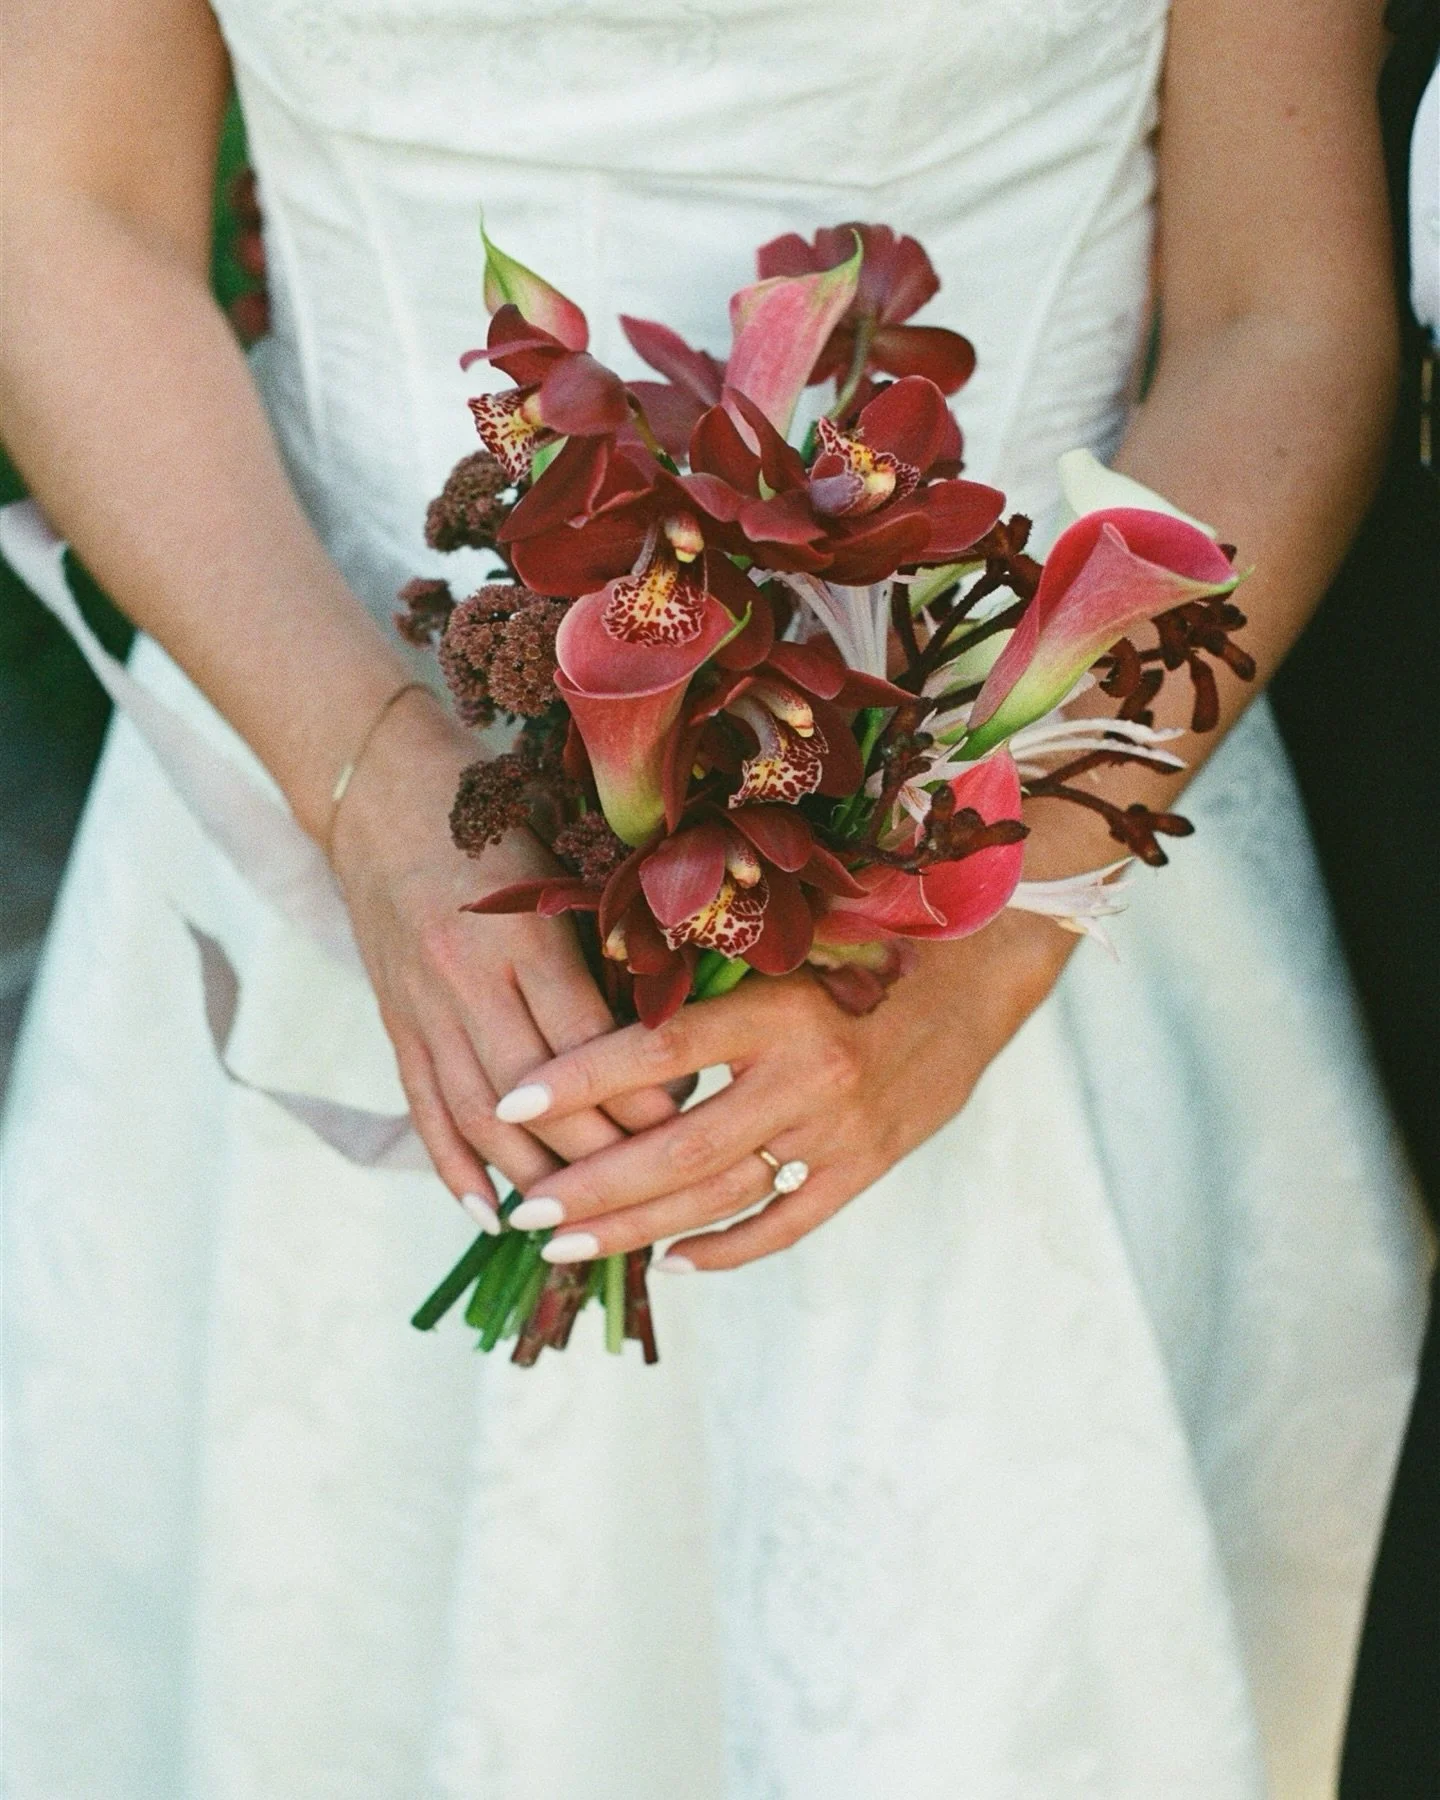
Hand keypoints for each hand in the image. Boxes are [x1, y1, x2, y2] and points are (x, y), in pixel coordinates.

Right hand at [329, 689, 676, 1222]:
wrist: (383, 791)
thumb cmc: (498, 820)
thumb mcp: (561, 868)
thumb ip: (605, 944)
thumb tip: (672, 1029)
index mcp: (521, 939)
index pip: (591, 1047)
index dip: (642, 1093)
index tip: (691, 1116)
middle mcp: (466, 981)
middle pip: (538, 1099)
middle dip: (600, 1150)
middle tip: (654, 1181)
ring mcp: (422, 1008)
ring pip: (481, 1117)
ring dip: (533, 1177)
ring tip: (582, 1218)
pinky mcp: (395, 1023)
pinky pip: (424, 1109)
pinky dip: (455, 1167)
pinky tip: (489, 1213)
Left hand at [491, 910, 1073, 1269]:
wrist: (977, 974)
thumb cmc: (863, 939)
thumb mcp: (788, 939)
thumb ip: (708, 971)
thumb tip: (594, 987)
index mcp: (779, 1006)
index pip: (660, 1049)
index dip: (580, 1079)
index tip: (509, 1105)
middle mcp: (808, 1075)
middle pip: (679, 1149)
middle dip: (590, 1187)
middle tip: (521, 1213)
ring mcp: (841, 1132)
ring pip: (720, 1197)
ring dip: (634, 1228)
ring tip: (561, 1247)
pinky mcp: (867, 1167)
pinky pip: (785, 1223)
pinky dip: (725, 1249)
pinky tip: (668, 1263)